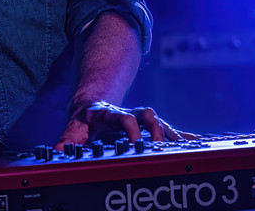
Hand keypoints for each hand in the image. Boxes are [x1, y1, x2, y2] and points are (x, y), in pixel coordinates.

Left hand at [54, 100, 196, 149]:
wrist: (93, 103)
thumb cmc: (86, 118)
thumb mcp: (75, 126)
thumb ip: (68, 138)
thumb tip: (56, 150)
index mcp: (111, 114)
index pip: (123, 118)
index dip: (131, 129)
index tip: (136, 142)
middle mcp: (129, 114)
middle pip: (148, 117)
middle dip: (158, 131)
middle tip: (162, 147)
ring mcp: (141, 120)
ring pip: (162, 123)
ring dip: (174, 136)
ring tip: (189, 149)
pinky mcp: (150, 127)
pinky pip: (170, 131)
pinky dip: (184, 138)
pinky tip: (199, 145)